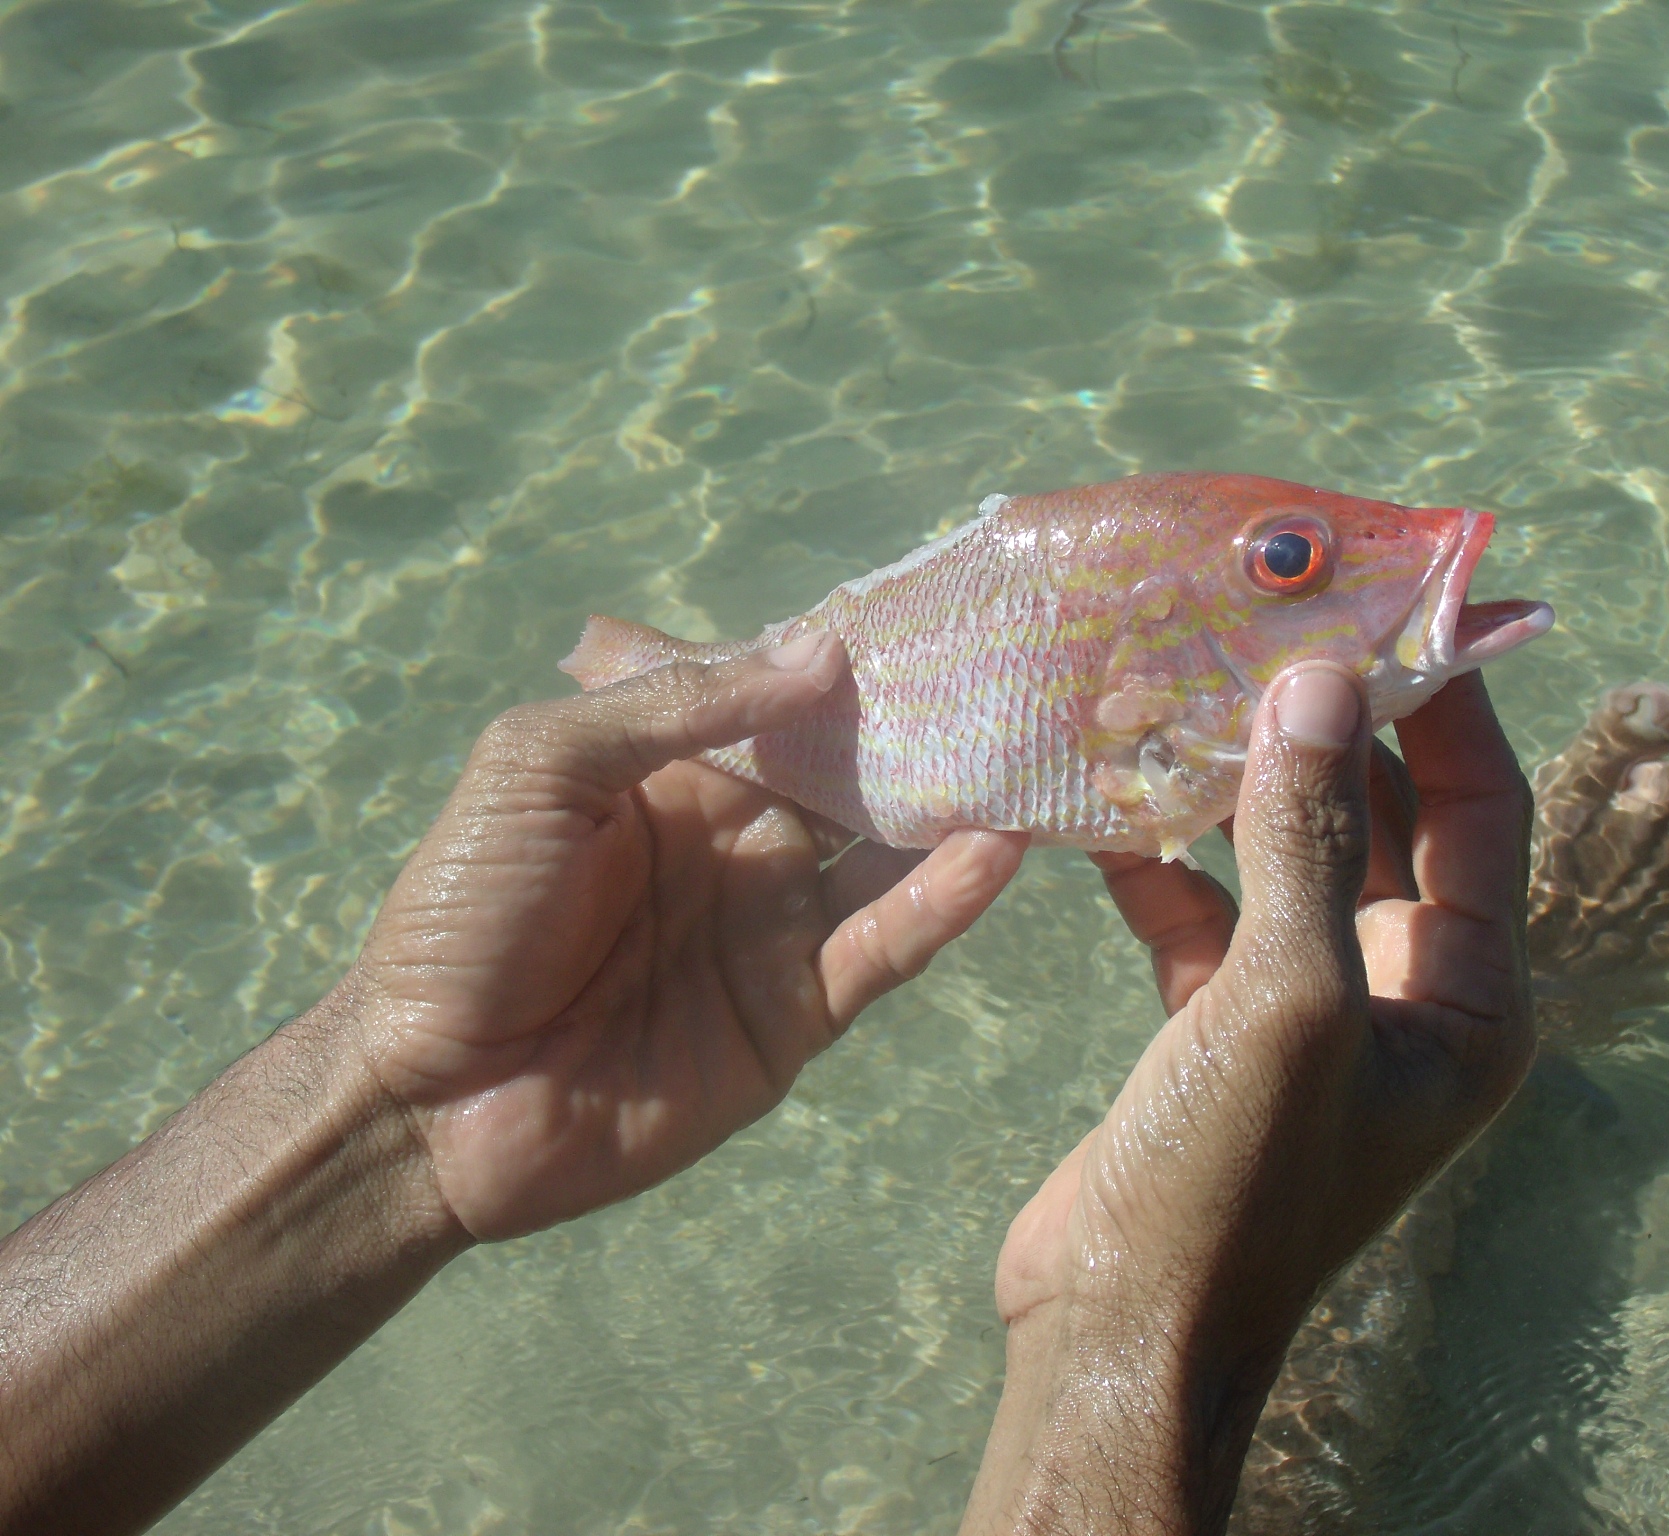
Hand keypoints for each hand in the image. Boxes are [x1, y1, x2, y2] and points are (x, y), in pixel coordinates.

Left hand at [338, 631, 1027, 1239]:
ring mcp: (774, 927)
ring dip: (959, 809)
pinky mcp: (797, 1013)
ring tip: (1037, 755)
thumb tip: (822, 650)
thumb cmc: (465, 910)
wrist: (427, 1097)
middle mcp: (740, 839)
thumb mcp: (542, 767)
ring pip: (890, 856)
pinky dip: (941, 903)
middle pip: (856, 769)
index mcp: (675, 769)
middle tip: (1025, 675)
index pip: (783, 694)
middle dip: (929, 725)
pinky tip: (994, 853)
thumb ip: (679, 705)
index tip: (941, 610)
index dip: (851, 656)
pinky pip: (883, 949)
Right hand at [962, 666, 1533, 1534]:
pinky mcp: (1221, 1029)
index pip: (1486, 810)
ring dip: (1244, 785)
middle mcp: (1408, 998)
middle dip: (1336, 727)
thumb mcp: (1286, 998)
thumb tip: (1319, 682)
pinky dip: (1170, 862)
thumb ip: (1309, 838)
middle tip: (1277, 619)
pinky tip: (1111, 808)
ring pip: (1292, 859)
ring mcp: (1312, 1013)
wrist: (1117, 1327)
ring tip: (1188, 688)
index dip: (1449, 703)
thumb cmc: (1232, 1180)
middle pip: (1390, 821)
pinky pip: (1210, 914)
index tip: (1395, 599)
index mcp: (1471, 1000)